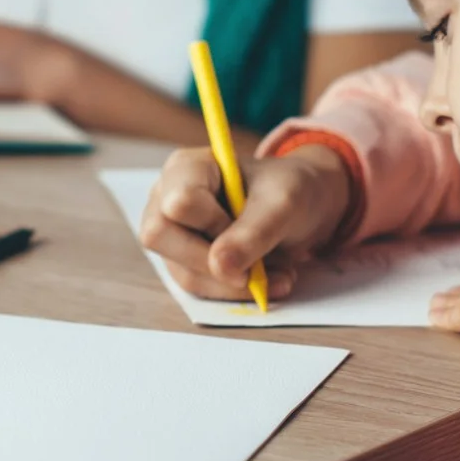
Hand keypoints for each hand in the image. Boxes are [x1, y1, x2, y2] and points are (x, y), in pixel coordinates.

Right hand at [137, 144, 354, 301]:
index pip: (179, 203)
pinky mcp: (183, 262)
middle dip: (217, 262)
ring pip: (183, 272)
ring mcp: (171, 234)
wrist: (300, 207)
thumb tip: (220, 267)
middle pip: (160, 237)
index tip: (250, 225)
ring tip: (280, 273)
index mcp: (185, 168)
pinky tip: (267, 281)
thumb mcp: (283, 203)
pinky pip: (197, 287)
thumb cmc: (286, 191)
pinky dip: (236, 292)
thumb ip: (253, 232)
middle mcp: (165, 199)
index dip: (214, 224)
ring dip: (235, 284)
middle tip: (261, 265)